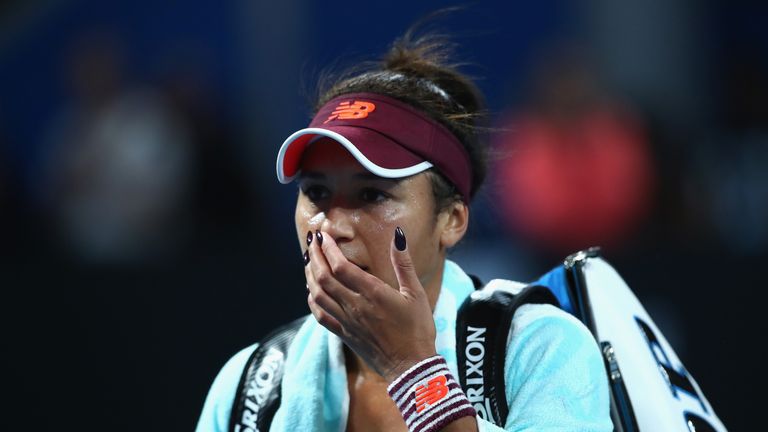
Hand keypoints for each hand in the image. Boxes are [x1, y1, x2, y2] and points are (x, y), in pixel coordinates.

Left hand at [305, 227, 436, 381]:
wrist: (411, 367)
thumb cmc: (417, 329)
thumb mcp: (416, 293)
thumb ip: (403, 264)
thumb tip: (398, 236)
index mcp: (372, 293)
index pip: (341, 265)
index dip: (329, 248)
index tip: (324, 234)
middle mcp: (354, 306)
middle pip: (324, 276)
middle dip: (315, 255)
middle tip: (312, 239)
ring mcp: (346, 321)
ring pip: (317, 294)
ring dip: (309, 274)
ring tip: (309, 259)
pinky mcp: (344, 334)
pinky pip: (320, 315)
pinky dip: (312, 300)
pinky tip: (311, 290)